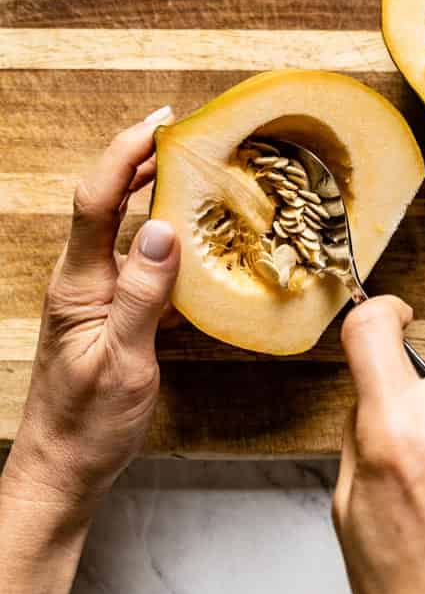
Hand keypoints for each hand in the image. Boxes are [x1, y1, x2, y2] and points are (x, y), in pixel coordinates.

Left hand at [0, 111, 179, 593]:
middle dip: (140, 158)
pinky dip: (161, 231)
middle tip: (184, 132)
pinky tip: (190, 234)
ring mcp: (91, 293)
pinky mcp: (107, 310)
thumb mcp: (122, 362)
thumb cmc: (88, 425)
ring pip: (119, 225)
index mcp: (79, 283)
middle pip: (106, 200)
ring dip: (151, 190)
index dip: (125, 154)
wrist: (62, 470)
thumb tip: (163, 229)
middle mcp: (81, 278)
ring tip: (192, 168)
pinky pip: (132, 255)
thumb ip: (141, 295)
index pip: (97, 200)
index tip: (159, 124)